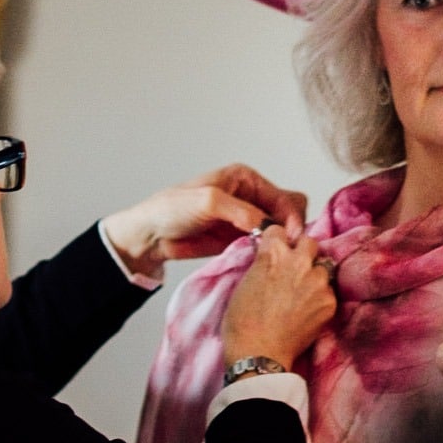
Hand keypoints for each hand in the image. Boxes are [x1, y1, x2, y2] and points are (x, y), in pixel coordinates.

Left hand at [102, 165, 308, 281]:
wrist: (150, 236)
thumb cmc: (172, 209)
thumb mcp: (209, 201)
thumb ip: (242, 211)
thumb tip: (270, 226)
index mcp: (245, 179)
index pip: (285, 197)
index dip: (292, 216)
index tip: (292, 236)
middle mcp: (250, 198)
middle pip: (288, 213)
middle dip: (292, 229)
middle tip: (287, 248)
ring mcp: (246, 221)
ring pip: (279, 232)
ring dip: (281, 243)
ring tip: (278, 257)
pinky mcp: (240, 240)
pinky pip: (264, 247)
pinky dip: (269, 254)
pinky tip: (266, 262)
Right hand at [221, 227, 335, 366]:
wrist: (259, 354)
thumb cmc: (242, 322)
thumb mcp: (245, 282)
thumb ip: (263, 262)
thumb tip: (271, 254)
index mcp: (273, 253)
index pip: (280, 229)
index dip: (278, 241)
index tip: (278, 248)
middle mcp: (299, 261)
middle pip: (309, 242)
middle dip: (303, 252)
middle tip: (295, 268)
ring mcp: (318, 281)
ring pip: (323, 266)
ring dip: (315, 275)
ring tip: (303, 293)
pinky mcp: (330, 301)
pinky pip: (329, 290)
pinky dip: (321, 297)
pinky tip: (307, 310)